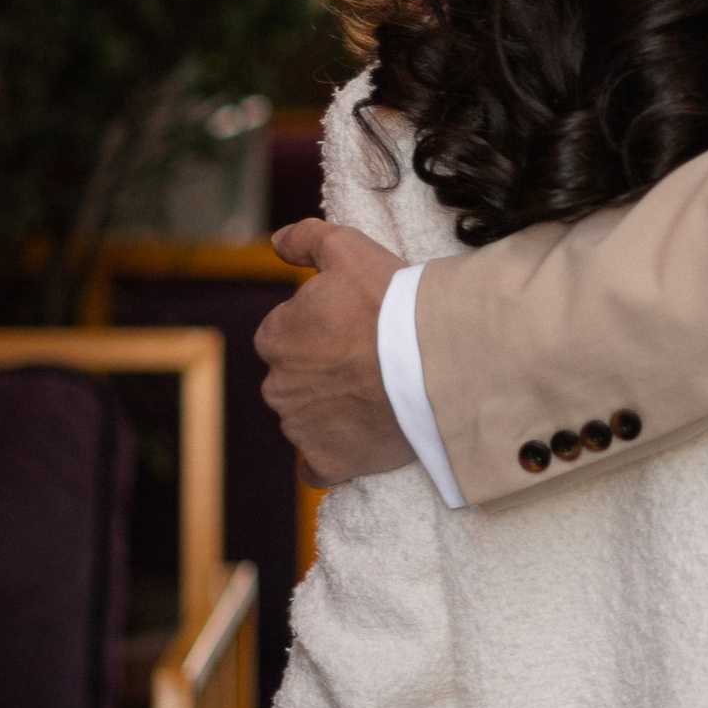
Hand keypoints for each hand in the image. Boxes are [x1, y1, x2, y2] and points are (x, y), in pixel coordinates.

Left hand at [257, 220, 415, 479]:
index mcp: (275, 337)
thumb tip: (276, 242)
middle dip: (323, 372)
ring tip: (376, 397)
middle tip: (368, 361)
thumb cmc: (389, 303)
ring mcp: (302, 428)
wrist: (432, 362)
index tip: (353, 328)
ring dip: (331, 411)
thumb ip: (305, 239)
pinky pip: (317, 467)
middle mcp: (278, 386)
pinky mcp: (330, 461)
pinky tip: (353, 444)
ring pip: (307, 419)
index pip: (286, 334)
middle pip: (295, 378)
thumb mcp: (348, 249)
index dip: (320, 329)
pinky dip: (330, 457)